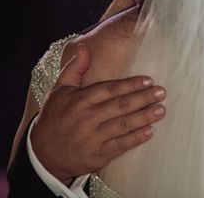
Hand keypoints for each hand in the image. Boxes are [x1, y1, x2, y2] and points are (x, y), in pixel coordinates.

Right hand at [30, 44, 165, 183]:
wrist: (42, 154)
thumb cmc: (55, 117)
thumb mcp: (60, 90)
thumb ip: (75, 68)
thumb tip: (84, 46)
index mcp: (79, 100)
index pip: (109, 89)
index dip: (130, 84)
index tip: (148, 79)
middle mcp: (86, 118)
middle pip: (119, 106)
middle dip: (142, 98)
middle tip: (161, 92)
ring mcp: (92, 138)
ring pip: (122, 125)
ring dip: (144, 117)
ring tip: (161, 110)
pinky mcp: (96, 156)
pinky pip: (119, 146)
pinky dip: (135, 139)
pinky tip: (149, 131)